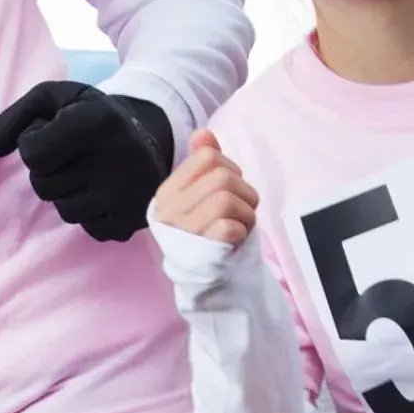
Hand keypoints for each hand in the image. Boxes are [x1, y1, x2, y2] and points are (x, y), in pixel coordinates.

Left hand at [0, 80, 174, 242]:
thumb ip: (10, 121)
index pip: (33, 154)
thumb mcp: (51, 101)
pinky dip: (91, 214)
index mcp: (95, 121)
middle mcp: (117, 157)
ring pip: (65, 211)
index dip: (33, 144)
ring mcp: (128, 194)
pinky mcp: (134, 220)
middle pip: (44, 185)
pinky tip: (105, 192)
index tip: (53, 132)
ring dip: (68, 194)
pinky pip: (89, 229)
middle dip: (50, 171)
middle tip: (75, 154)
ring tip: (91, 172)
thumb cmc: (87, 116)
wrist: (147, 135)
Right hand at [152, 130, 258, 246]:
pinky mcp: (202, 251)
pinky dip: (242, 231)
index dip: (228, 168)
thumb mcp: (201, 195)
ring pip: (227, 199)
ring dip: (246, 213)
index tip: (228, 189)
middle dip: (243, 192)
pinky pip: (230, 227)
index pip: (207, 157)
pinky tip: (236, 239)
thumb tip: (204, 133)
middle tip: (240, 211)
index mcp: (167, 192)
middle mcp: (170, 210)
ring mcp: (184, 231)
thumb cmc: (206, 231)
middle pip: (222, 177)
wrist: (206, 279)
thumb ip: (201, 163)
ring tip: (239, 225)